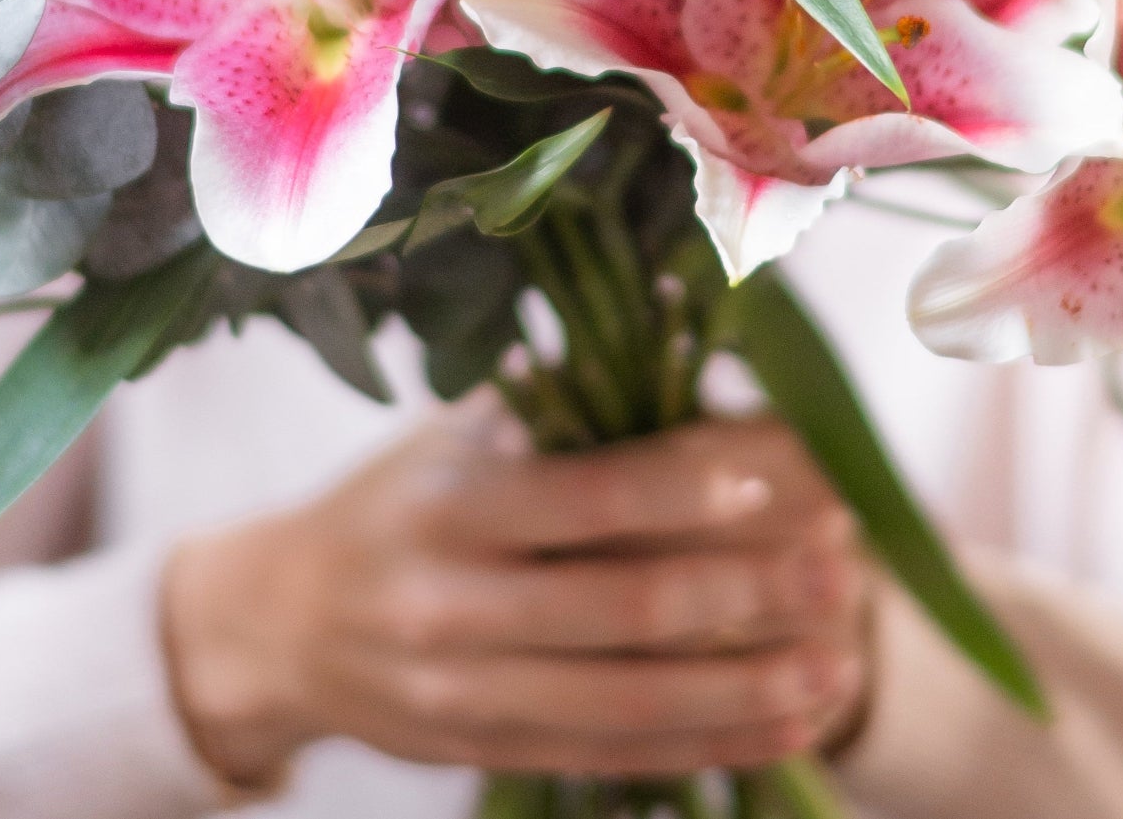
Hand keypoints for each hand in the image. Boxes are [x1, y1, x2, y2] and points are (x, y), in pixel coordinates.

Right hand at [160, 404, 872, 786]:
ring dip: (750, 683)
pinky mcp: (487, 753)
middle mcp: (454, 603)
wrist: (280, 622)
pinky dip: (714, 745)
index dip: (691, 484)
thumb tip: (708, 365)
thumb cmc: (400, 499)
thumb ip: (565, 414)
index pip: (589, 494)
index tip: (783, 471)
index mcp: (452, 503)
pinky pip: (617, 758)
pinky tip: (791, 724)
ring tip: (842, 659)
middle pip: (625, 605)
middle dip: (748, 588)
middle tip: (840, 566)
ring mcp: (468, 694)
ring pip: (632, 701)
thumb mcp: (459, 436)